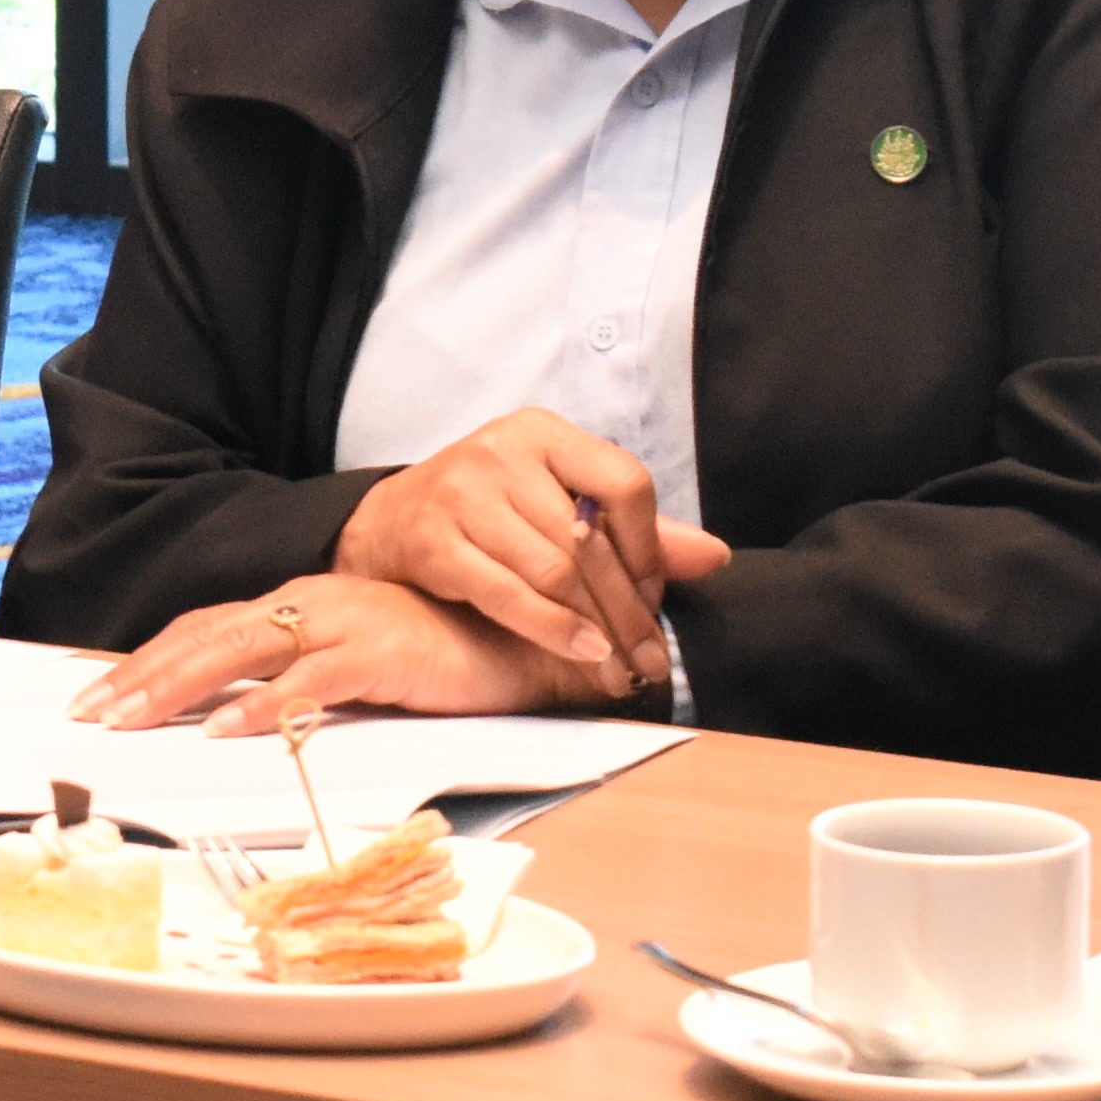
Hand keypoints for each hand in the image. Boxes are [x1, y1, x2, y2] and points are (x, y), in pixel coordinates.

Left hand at [68, 569, 587, 737]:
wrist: (518, 634)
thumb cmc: (433, 653)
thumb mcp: (347, 663)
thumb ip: (294, 679)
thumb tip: (227, 717)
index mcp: (295, 605)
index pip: (203, 629)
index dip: (145, 659)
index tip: (93, 693)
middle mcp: (306, 604)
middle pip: (204, 638)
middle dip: (138, 675)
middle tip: (85, 713)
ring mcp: (339, 623)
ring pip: (239, 652)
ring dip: (176, 686)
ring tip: (127, 720)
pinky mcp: (376, 652)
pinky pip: (306, 681)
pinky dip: (261, 706)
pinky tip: (223, 730)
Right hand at [335, 414, 723, 696]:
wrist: (385, 525)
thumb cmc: (486, 512)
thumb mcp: (555, 501)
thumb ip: (633, 530)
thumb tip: (715, 557)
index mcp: (542, 432)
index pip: (625, 483)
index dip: (649, 548)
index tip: (654, 596)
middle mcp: (501, 452)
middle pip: (590, 541)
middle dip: (628, 608)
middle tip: (652, 658)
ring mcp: (462, 494)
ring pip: (552, 571)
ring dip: (596, 628)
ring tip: (620, 668)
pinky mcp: (432, 541)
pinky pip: (506, 594)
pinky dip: (550, 629)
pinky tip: (581, 653)